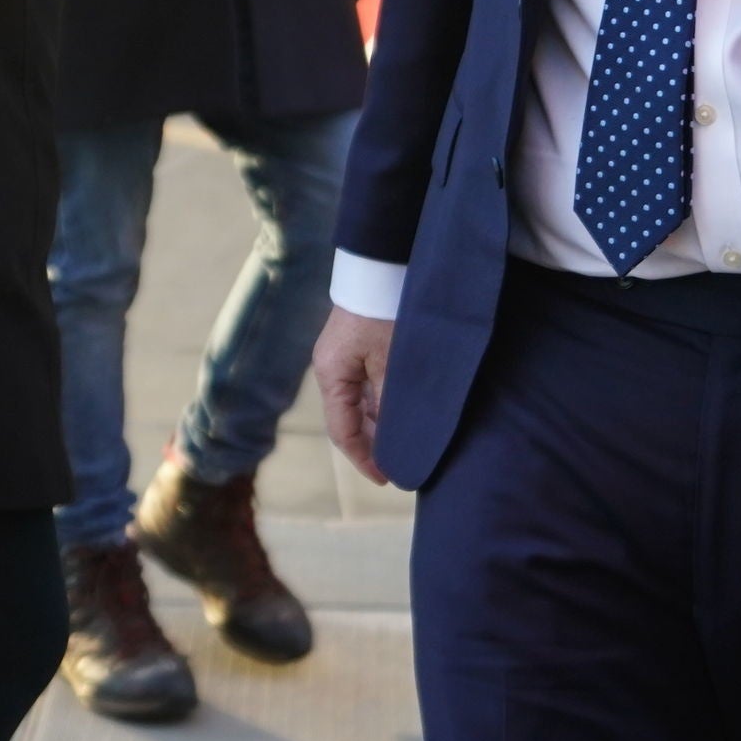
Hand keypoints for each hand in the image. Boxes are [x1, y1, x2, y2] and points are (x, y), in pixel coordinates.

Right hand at [313, 305, 395, 485]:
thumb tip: (398, 441)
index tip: (388, 479)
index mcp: (331, 374)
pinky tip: (405, 412)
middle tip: (404, 464)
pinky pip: (368, 384)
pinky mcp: (357, 345)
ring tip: (409, 442)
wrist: (384, 262)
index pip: (344, 431)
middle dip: (376, 444)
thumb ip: (392, 403)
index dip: (366, 459)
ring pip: (361, 402)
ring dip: (383, 423)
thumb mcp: (393, 362)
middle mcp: (331, 367)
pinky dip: (385, 402)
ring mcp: (343, 356)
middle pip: (351, 419)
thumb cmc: (387, 310)